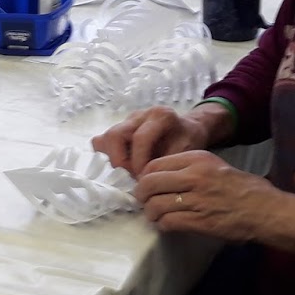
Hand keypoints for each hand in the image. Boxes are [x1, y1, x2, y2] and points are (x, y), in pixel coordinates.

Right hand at [93, 104, 222, 177]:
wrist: (190, 129)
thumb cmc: (189, 141)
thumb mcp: (186, 152)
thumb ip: (164, 163)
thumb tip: (143, 180)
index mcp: (159, 116)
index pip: (140, 138)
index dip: (139, 161)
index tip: (144, 179)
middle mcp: (139, 115)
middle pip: (115, 135)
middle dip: (120, 160)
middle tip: (131, 176)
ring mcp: (127, 121)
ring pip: (106, 138)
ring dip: (113, 159)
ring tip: (128, 172)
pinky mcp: (120, 129)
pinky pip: (104, 141)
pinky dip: (109, 155)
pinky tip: (123, 165)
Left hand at [134, 150, 294, 248]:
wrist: (269, 211)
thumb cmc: (246, 189)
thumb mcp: (217, 166)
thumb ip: (190, 168)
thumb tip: (162, 177)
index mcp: (198, 159)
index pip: (154, 164)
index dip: (144, 176)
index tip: (146, 184)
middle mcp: (195, 176)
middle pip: (149, 183)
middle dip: (141, 195)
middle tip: (144, 201)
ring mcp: (197, 199)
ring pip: (155, 204)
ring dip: (151, 213)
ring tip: (156, 215)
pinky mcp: (200, 221)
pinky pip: (168, 222)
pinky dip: (163, 225)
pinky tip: (167, 225)